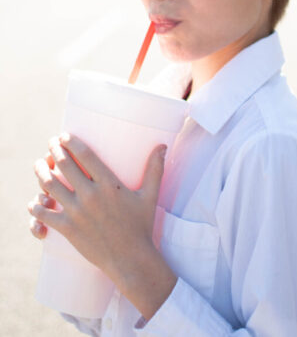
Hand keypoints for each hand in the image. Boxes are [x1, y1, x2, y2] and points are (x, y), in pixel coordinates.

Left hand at [28, 133, 167, 284]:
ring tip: (39, 163)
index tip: (64, 135)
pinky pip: (44, 214)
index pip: (85, 156)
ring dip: (41, 171)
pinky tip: (35, 200)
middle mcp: (91, 195)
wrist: (130, 260)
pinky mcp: (68, 229)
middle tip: (51, 144)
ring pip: (50, 185)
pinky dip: (36, 206)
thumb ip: (155, 169)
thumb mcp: (150, 196)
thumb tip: (162, 146)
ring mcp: (77, 212)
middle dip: (54, 150)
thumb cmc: (141, 226)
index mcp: (109, 185)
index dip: (71, 142)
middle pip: (64, 165)